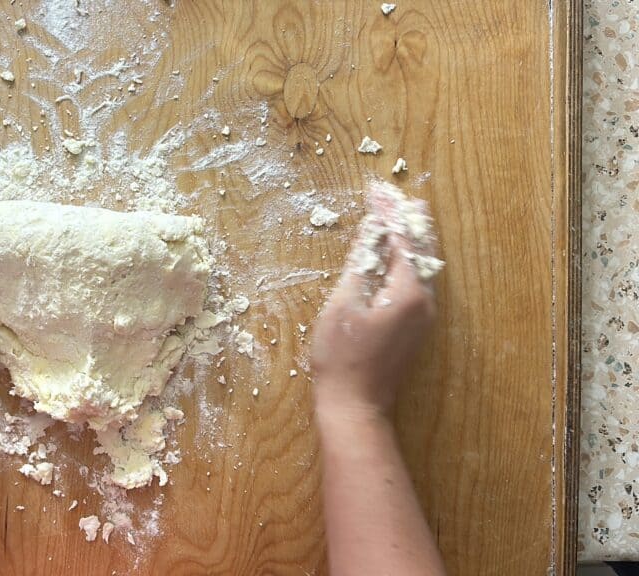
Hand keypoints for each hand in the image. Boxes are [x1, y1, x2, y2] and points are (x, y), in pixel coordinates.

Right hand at [311, 198, 437, 426]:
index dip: (388, 213)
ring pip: (422, 265)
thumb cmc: (342, 358)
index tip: (376, 190)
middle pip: (421, 249)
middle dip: (405, 219)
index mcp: (409, 292)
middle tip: (392, 194)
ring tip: (398, 213)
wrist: (355, 406)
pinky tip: (395, 254)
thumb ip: (360, 264)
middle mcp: (425, 301)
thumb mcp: (343, 304)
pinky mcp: (414, 327)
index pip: (402, 240)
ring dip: (408, 238)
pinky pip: (417, 281)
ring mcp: (423, 316)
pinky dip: (406, 260)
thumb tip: (370, 231)